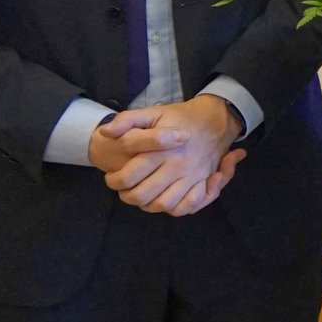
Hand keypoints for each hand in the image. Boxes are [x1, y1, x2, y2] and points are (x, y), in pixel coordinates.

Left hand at [96, 96, 244, 215]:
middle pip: (143, 196)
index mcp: (160, 151)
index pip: (128, 177)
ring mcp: (191, 177)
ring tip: (143, 195)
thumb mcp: (152, 112)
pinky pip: (187, 207)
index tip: (112, 177)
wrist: (216, 119)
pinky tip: (165, 200)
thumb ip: (127, 120)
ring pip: (163, 205)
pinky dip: (174, 209)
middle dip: (127, 196)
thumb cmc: (180, 117)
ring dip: (148, 205)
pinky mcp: (203, 183)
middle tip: (125, 189)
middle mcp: (176, 167)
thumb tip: (105, 132)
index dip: (114, 181)